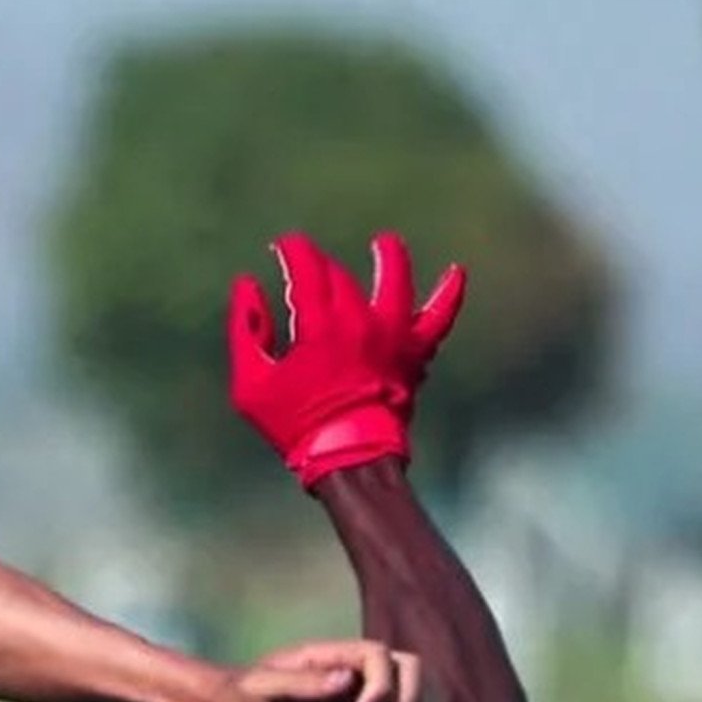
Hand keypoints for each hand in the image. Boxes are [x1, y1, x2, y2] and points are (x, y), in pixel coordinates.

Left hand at [204, 635, 423, 701]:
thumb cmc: (238, 697)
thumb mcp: (263, 690)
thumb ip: (302, 684)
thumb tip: (347, 681)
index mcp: (329, 656)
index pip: (380, 655)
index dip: (382, 685)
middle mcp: (348, 670)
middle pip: (407, 666)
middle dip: (407, 697)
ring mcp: (353, 692)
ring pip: (406, 689)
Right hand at [228, 234, 469, 487]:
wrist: (352, 459)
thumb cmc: (296, 425)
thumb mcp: (251, 384)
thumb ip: (246, 329)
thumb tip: (245, 285)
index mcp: (319, 325)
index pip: (307, 269)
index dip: (294, 250)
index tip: (284, 245)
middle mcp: (360, 320)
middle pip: (341, 277)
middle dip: (322, 265)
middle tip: (309, 265)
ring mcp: (393, 335)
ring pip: (396, 282)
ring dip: (389, 258)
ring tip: (385, 243)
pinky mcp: (415, 353)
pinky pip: (439, 317)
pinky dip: (449, 294)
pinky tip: (455, 274)